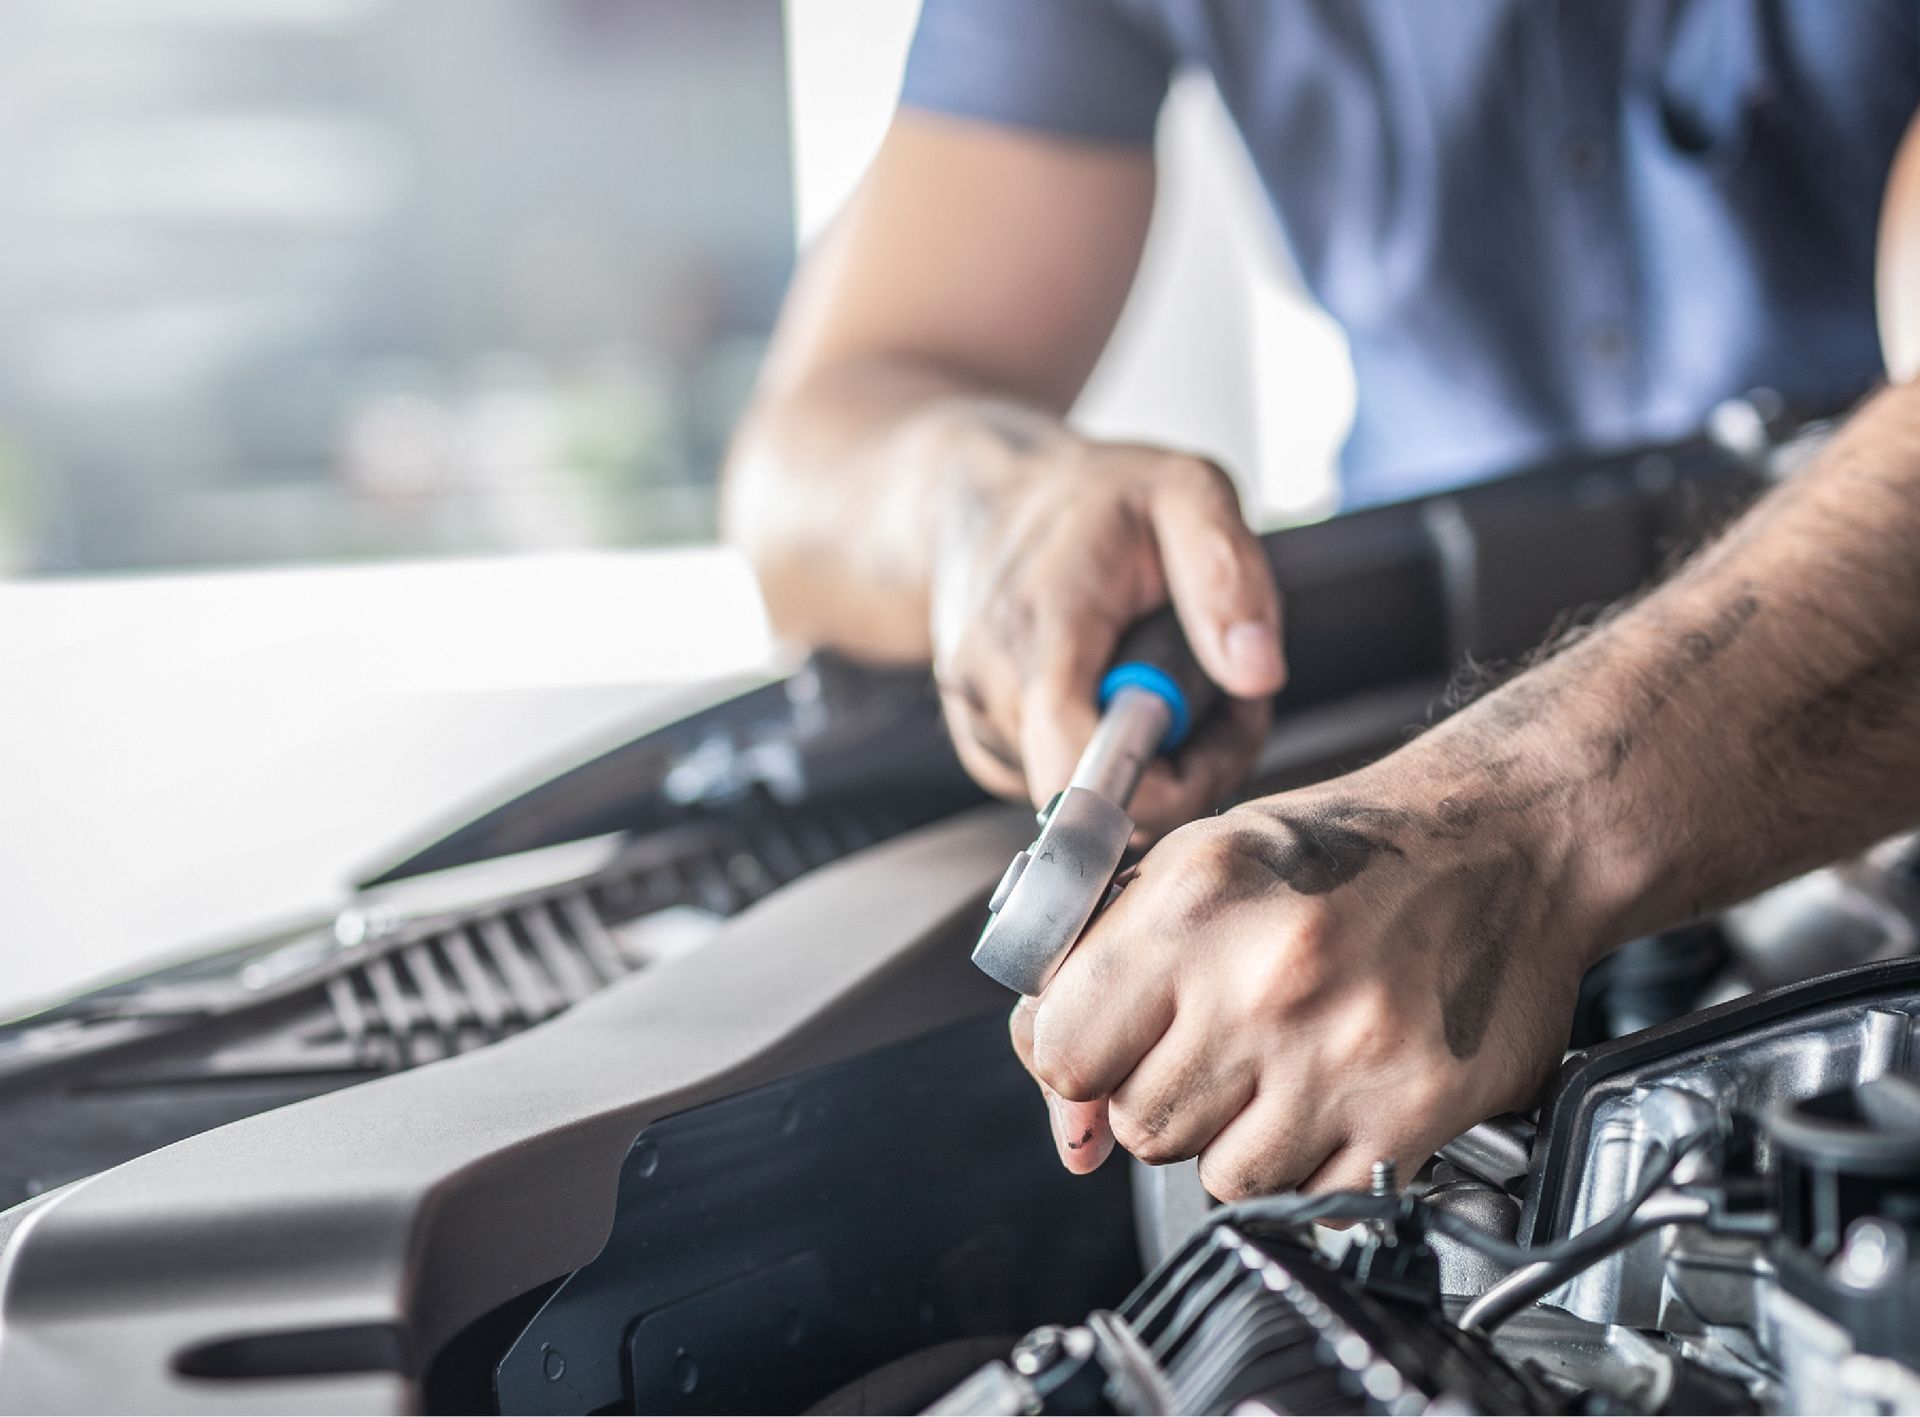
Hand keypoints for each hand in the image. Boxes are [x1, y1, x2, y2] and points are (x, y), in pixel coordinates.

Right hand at [928, 416, 1283, 839]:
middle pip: (1099, 795)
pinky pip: (1062, 786)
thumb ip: (1226, 573)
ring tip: (1169, 679)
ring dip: (1151, 762)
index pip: (1078, 766)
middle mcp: (992, 681)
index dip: (1159, 789)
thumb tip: (1256, 674)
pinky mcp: (980, 742)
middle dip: (1182, 768)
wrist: (983, 496)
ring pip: (1086, 796)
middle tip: (1218, 694)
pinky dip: (1109, 761)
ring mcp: (977, 718)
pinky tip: (1122, 696)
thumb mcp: (1186, 490)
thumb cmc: (1094, 496)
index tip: (1218, 737)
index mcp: (1043, 623)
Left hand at [1009, 761, 1604, 1190]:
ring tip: (1282, 1066)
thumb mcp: (1195, 864)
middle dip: (1164, 1097)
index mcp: (1192, 904)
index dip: (1073, 1068)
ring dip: (1239, 1138)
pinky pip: (1309, 1197)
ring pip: (1221, 1176)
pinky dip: (1311, 1164)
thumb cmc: (1343, 851)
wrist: (1505, 838)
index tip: (1101, 1058)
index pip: (1064, 1054)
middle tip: (1218, 1044)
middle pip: (1142, 1126)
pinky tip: (1334, 1094)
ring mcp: (1342, 1054)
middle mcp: (1264, 982)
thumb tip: (1066, 1110)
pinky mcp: (1413, 1112)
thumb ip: (1104, 970)